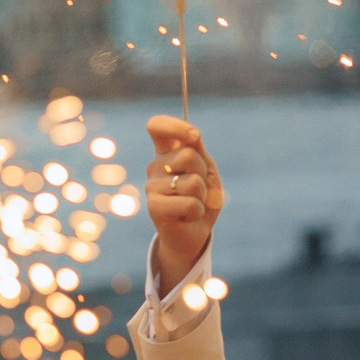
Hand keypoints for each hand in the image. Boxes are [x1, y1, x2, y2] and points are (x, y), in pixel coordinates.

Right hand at [145, 115, 224, 288]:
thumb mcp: (207, 171)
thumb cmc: (202, 198)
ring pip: (193, 182)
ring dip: (203, 196)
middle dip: (203, 173)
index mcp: (166, 152)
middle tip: (199, 189)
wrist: (196, 232)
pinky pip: (190, 204)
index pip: (157, 126)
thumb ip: (199, 151)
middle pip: (187, 155)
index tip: (194, 136)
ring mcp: (151, 186)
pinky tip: (188, 216)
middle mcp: (155, 166)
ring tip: (194, 203)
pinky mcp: (154, 207)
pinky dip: (198, 211)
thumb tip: (193, 136)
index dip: (174, 126)